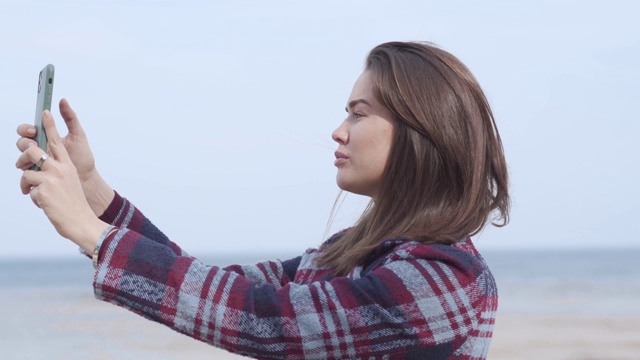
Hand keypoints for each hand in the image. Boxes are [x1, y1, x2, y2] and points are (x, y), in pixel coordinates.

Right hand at [16, 99, 95, 179]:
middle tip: (35, 144)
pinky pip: (25, 168)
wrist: (86, 179)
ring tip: (37, 157)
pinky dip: (27, 166)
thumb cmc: (82, 157)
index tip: (34, 129)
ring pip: (22, 154)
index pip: (30, 129)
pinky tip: (36, 167)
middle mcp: (40, 148)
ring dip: (25, 154)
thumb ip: (70, 118)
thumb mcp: (78, 135)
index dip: (27, 128)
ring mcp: (37, 160)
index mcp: (47, 137)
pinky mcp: (37, 173)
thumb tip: (63, 100)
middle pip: (22, 140)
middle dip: (24, 140)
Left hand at [17, 110, 108, 251]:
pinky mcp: (44, 190)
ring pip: (25, 171)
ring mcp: (51, 178)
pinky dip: (33, 198)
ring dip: (27, 184)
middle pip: (33, 150)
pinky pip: (28, 189)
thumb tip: (34, 172)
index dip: (50, 126)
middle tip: (25, 163)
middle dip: (24, 155)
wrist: (81, 221)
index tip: (45, 111)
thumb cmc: (73, 205)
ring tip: (34, 192)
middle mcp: (60, 169)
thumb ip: (54, 174)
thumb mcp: (68, 185)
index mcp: (67, 166)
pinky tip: (44, 204)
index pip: (56, 141)